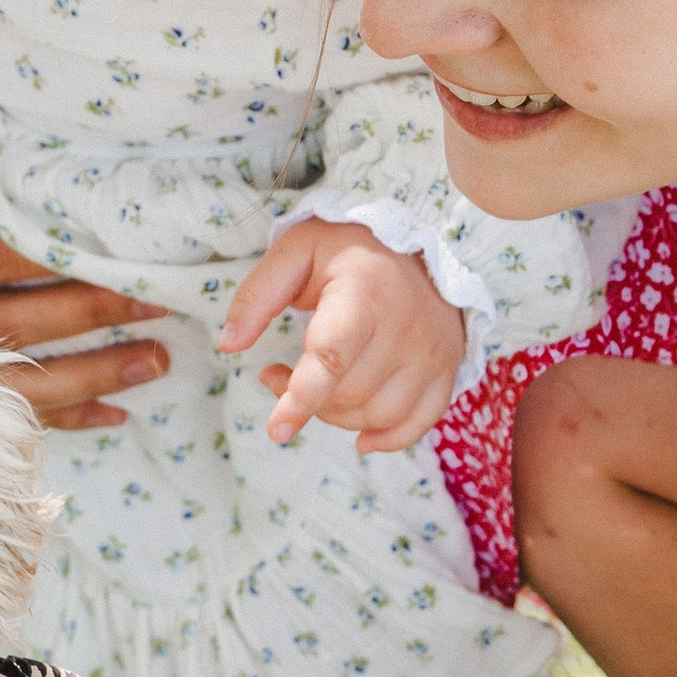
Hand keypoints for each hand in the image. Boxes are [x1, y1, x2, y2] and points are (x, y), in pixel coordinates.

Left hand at [220, 218, 465, 454]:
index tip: (277, 430)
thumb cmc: (349, 246)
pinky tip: (360, 435)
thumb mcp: (296, 251)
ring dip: (337, 415)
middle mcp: (405, 327)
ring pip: (377, 415)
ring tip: (319, 387)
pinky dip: (387, 438)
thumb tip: (228, 344)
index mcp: (364, 294)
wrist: (423, 238)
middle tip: (281, 373)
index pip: (331, 359)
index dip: (301, 399)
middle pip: (347, 394)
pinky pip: (417, 423)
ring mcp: (431, 352)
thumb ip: (257, 296)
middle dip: (304, 398)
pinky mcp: (447, 367)